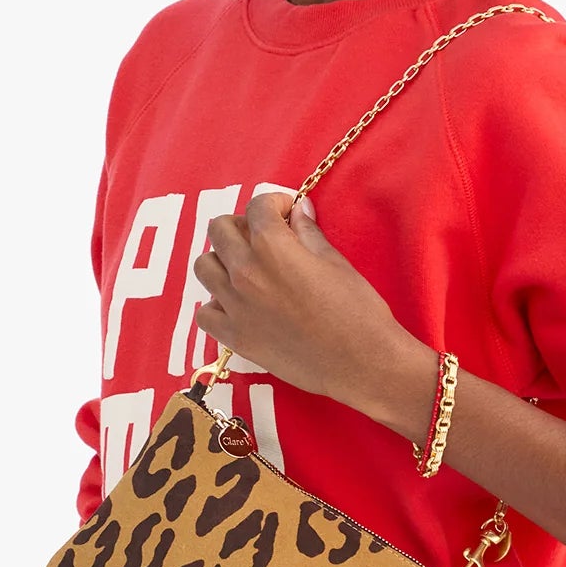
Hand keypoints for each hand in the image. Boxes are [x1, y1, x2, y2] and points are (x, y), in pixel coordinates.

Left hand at [192, 190, 405, 404]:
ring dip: (223, 260)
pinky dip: (217, 304)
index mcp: (272, 247)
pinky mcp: (235, 338)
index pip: (256, 206)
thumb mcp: (335, 262)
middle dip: (242, 225)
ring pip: (204, 266)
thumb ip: (308, 233)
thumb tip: (298, 211)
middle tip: (264, 237)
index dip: (274, 203)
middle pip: (220, 230)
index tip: (286, 212)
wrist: (361, 363)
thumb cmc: (357, 310)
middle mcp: (245, 272)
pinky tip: (239, 305)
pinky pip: (205, 313)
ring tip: (247, 269)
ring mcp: (235, 307)